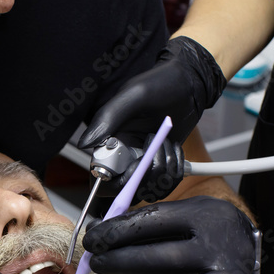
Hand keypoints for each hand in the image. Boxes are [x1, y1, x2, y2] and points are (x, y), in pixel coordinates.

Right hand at [78, 36, 226, 202]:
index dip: (121, 180)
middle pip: (127, 190)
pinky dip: (176, 170)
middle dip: (148, 176)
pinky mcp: (160, 166)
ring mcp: (143, 163)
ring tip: (168, 143)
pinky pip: (165, 185)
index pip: (102, 178)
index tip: (139, 164)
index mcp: (111, 141)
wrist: (189, 84)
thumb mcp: (134, 95)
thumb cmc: (161, 83)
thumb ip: (108, 117)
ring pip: (149, 189)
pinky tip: (175, 149)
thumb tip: (84, 143)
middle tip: (159, 149)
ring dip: (166, 169)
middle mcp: (124, 155)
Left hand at [82, 196, 258, 273]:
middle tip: (98, 264)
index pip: (156, 221)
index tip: (92, 241)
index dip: (119, 231)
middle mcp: (220, 246)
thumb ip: (137, 221)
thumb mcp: (174, 213)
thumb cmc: (197, 230)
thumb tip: (93, 230)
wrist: (244, 240)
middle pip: (169, 256)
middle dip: (127, 260)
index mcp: (202, 216)